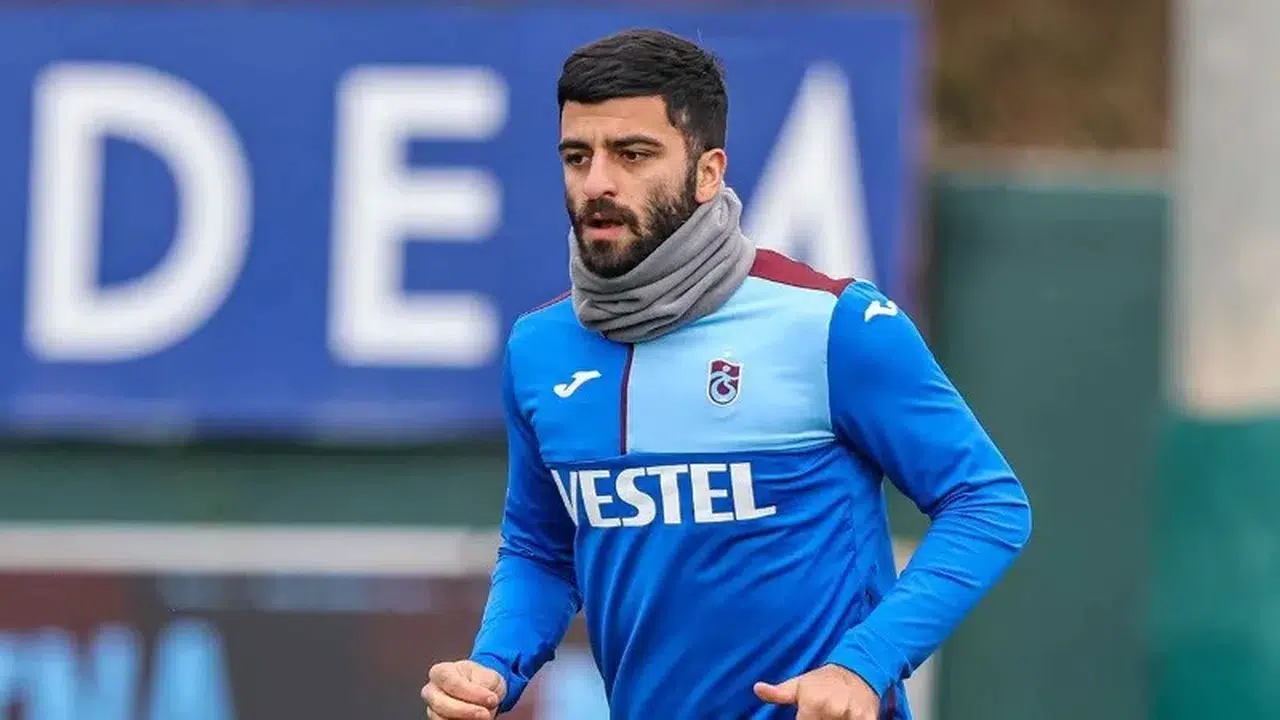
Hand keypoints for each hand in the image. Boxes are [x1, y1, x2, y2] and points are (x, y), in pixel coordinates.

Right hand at [421, 660, 506, 719]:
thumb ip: (484, 687)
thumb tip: (485, 702)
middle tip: (486, 714)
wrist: (481, 688)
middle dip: (467, 712)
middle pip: (443, 705)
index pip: (453, 684)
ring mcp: (432, 708)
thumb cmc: (480, 678)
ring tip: (483, 716)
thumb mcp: (487, 676)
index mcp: (441, 672)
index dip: (473, 694)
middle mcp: (431, 691)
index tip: (491, 699)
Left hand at [754, 663, 879, 719]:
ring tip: (835, 714)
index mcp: (813, 703)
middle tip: (822, 714)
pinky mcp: (870, 719)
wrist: (858, 670)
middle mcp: (833, 709)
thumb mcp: (799, 684)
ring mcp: (853, 715)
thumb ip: (778, 693)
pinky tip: (847, 717)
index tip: (807, 717)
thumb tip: (757, 688)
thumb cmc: (823, 681)